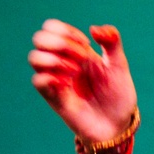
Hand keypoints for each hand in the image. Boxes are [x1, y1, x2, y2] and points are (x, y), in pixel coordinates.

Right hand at [29, 19, 136, 143]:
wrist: (117, 125)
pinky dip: (51, 78)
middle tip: (81, 59)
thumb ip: (112, 41)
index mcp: (74, 51)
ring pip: (34, 58)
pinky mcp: (54, 99)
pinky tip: (68, 85)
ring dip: (55, 59)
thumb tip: (93, 29)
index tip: (87, 45)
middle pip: (39, 38)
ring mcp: (56, 81)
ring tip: (75, 72)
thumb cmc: (118, 96)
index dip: (66, 30)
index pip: (52, 28)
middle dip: (61, 43)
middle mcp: (61, 63)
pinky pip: (38, 81)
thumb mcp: (119, 64)